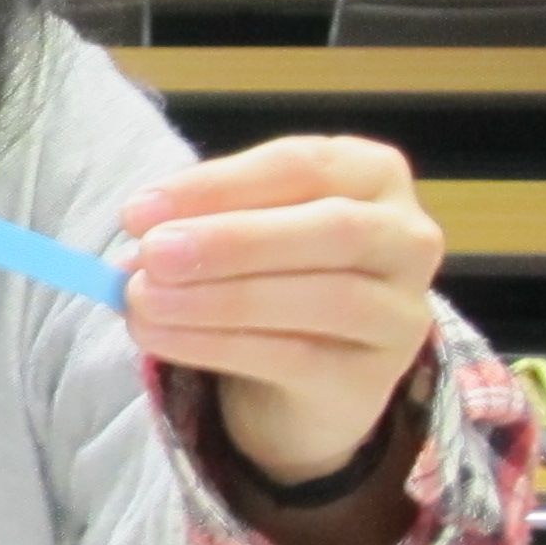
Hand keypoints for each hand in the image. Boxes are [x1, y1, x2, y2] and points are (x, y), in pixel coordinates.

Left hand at [120, 135, 443, 488]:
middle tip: (152, 254)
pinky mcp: (375, 378)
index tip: (140, 210)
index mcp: (371, 173)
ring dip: (220, 299)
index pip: (299, 166)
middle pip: (331, 229)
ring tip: (144, 302)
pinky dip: (219, 345)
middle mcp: (405, 236)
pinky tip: (164, 337)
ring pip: (324, 299)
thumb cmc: (276, 274)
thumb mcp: (243, 232)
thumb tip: (140, 237)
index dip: (217, 186)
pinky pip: (298, 359)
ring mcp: (401, 311)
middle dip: (232, 241)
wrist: (312, 375)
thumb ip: (202, 223)